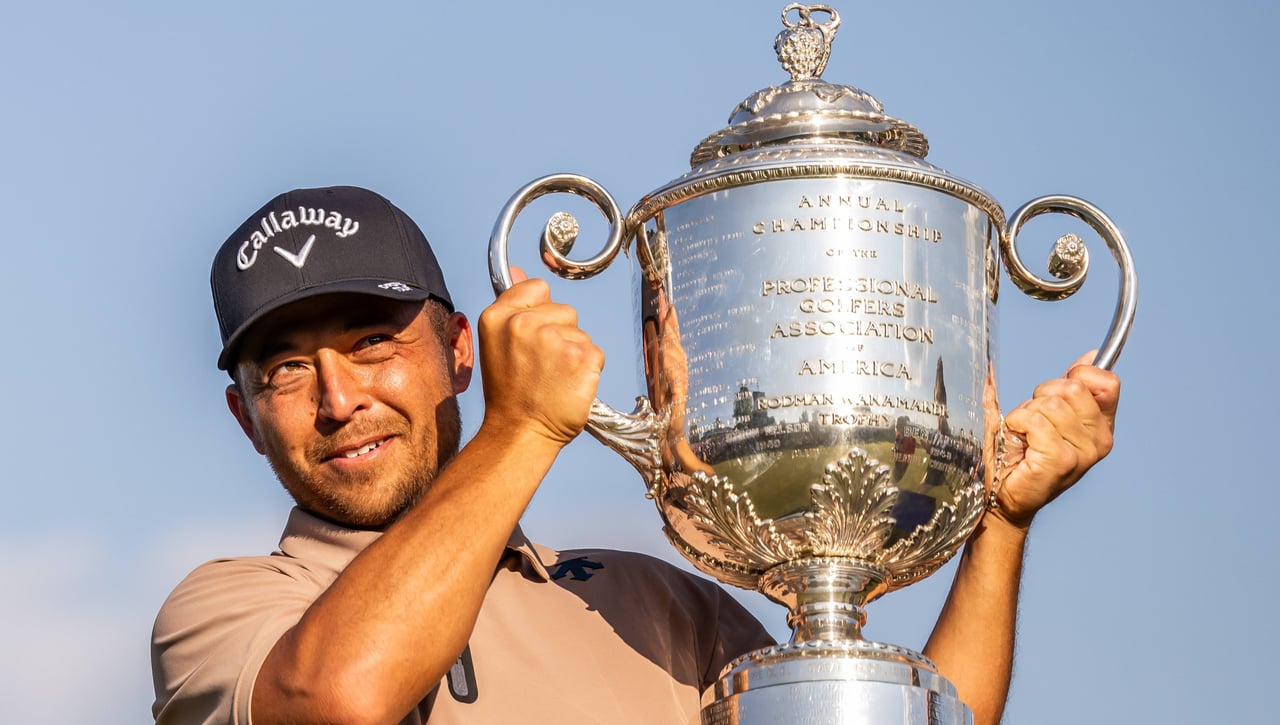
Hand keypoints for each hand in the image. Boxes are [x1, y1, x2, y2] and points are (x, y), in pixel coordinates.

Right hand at [476, 267, 603, 446]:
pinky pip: (596, 353)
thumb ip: (512, 306)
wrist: (520, 434)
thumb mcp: (497, 343)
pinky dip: (588, 371)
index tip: (534, 338)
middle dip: (561, 335)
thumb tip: (518, 269)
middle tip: (542, 367)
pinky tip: (569, 386)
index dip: (541, 312)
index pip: (538, 288)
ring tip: (553, 379)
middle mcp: (524, 324)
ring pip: (582, 334)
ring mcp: (555, 340)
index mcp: (498, 316)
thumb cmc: (510, 394)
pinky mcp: (582, 358)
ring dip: (574, 355)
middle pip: (566, 311)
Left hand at [990, 351, 1119, 530]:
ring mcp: (1083, 453)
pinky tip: (1019, 443)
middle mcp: (1100, 440)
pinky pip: (1035, 422)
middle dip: (1041, 396)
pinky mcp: (1061, 461)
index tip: (1056, 394)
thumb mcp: (1049, 412)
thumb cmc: (1021, 453)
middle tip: (1032, 422)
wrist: (1002, 494)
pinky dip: (1017, 425)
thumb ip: (1070, 385)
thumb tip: (1092, 356)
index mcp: (1102, 426)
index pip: (1108, 382)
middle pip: (1073, 387)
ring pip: (1051, 404)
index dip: (1076, 377)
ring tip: (1024, 436)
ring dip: (1025, 414)